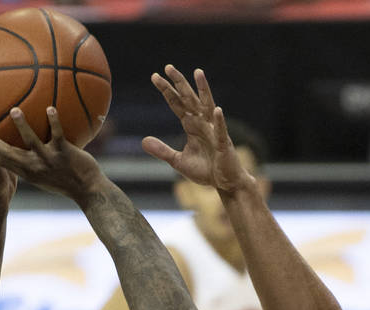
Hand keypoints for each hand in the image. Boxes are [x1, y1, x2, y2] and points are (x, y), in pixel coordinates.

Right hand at [0, 107, 106, 204]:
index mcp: (29, 173)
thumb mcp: (46, 176)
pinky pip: (58, 135)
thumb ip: (33, 163)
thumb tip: (25, 149)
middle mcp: (36, 167)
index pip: (4, 163)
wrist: (89, 191)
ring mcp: (50, 160)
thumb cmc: (68, 181)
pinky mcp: (65, 154)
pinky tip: (50, 107)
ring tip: (14, 110)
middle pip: (9, 153)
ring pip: (32, 142)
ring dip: (22, 126)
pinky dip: (54, 121)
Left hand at [141, 65, 256, 193]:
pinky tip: (216, 110)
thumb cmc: (206, 170)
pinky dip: (218, 121)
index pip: (177, 104)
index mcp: (192, 126)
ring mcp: (214, 132)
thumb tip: (143, 141)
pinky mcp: (223, 144)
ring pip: (206, 107)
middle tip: (168, 67)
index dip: (167, 91)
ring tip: (198, 72)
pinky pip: (220, 131)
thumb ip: (162, 150)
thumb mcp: (178, 161)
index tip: (155, 76)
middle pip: (189, 99)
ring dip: (203, 90)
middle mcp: (203, 124)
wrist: (226, 183)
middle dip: (179, 83)